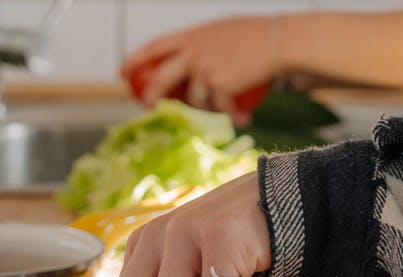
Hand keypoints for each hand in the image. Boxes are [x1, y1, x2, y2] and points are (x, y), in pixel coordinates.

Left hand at [122, 17, 281, 125]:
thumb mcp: (223, 32)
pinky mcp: (216, 86)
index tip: (123, 71)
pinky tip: (244, 118)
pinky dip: (233, 116)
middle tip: (149, 105)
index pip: (154, 46)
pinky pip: (219, 108)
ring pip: (194, 100)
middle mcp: (192, 51)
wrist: (279, 43)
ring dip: (212, 109)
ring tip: (230, 110)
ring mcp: (202, 69)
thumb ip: (204, 44)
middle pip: (160, 78)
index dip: (135, 59)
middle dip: (151, 94)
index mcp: (191, 35)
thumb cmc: (258, 36)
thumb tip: (193, 63)